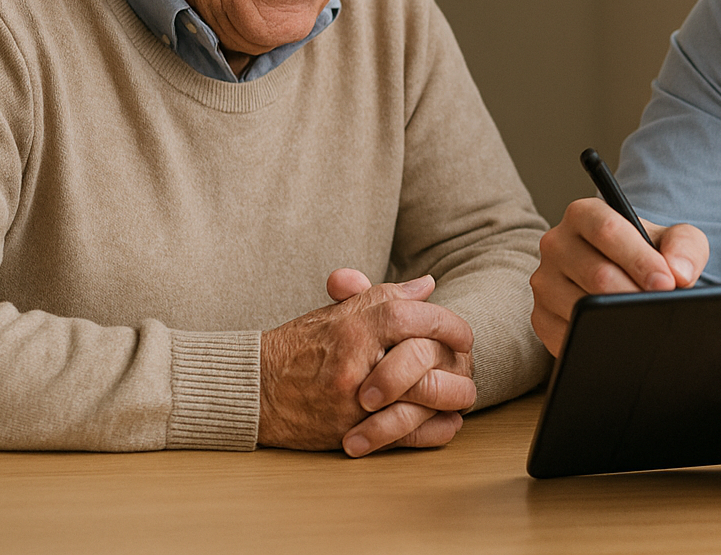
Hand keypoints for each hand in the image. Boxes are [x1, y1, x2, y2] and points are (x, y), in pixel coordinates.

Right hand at [258, 271, 475, 455]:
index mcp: (352, 325)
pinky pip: (406, 433)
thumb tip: (427, 286)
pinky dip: (434, 429)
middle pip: (421, 354)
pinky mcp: (352, 431)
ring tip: (463, 389)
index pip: (410, 314)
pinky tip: (448, 420)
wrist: (254, 390)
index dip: (444, 321)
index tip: (460, 332)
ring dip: (451, 393)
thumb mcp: (337, 312)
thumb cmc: (298, 347)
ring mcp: (353, 399)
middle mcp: (355, 360)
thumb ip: (384, 297)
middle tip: (466, 358)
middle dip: (453, 357)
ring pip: (420, 396)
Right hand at [529, 196, 709, 355]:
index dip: (639, 258)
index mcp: (584, 214)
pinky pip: (568, 335)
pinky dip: (597, 340)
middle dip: (635, 294)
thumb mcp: (671, 241)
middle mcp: (556, 244)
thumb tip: (680, 274)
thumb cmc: (645, 256)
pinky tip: (618, 336)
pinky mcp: (541, 318)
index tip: (666, 283)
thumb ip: (684, 246)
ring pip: (582, 307)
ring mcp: (544, 283)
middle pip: (597, 273)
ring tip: (643, 320)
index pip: (607, 230)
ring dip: (617, 319)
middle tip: (661, 307)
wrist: (623, 280)